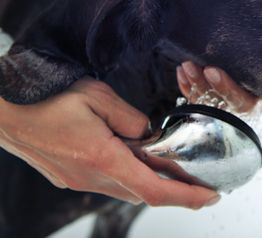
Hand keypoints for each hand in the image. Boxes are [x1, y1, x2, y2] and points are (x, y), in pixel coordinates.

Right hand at [0, 78, 219, 208]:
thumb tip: (148, 134)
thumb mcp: (98, 96)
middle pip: (144, 193)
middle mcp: (92, 177)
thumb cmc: (48, 98)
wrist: (4, 112)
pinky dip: (130, 176)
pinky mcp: (70, 177)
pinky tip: (134, 160)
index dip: (187, 196)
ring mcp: (80, 181)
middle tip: (200, 184)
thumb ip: (131, 117)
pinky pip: (109, 182)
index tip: (210, 196)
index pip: (155, 189)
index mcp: (103, 158)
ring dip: (152, 183)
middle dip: (176, 192)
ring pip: (127, 189)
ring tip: (173, 169)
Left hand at [176, 61, 257, 112]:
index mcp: (258, 102)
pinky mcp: (213, 103)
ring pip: (205, 102)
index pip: (240, 101)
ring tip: (185, 65)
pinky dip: (186, 86)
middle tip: (190, 65)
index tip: (211, 70)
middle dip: (202, 84)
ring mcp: (226, 107)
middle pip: (218, 103)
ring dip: (193, 83)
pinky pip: (196, 99)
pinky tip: (180, 72)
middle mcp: (241, 110)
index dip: (224, 87)